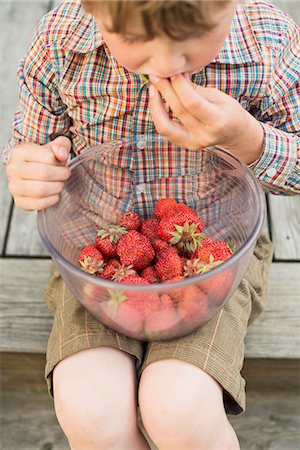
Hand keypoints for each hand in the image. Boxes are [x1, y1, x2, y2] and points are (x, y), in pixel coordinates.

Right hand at [6, 136, 70, 210]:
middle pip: (44, 173)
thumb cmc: (42, 160)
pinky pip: (40, 204)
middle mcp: (13, 169)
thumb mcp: (52, 147)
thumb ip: (61, 145)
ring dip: (57, 188)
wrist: (30, 174)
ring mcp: (14, 186)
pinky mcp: (19, 202)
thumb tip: (62, 155)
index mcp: (20, 152)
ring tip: (59, 184)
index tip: (63, 164)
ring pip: (41, 190)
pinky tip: (54, 194)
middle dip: (61, 175)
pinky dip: (52, 200)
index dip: (61, 162)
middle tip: (64, 175)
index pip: (48, 157)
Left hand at [148, 74, 263, 163]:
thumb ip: (195, 89)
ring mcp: (193, 143)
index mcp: (217, 120)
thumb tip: (175, 75)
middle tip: (156, 75)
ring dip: (155, 105)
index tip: (172, 72)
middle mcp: (204, 135)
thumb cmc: (227, 110)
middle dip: (165, 90)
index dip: (179, 86)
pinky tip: (156, 101)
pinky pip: (165, 130)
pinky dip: (158, 115)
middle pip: (178, 111)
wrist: (234, 134)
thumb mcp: (218, 97)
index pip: (192, 103)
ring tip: (153, 88)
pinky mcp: (185, 145)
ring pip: (165, 126)